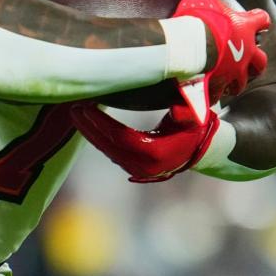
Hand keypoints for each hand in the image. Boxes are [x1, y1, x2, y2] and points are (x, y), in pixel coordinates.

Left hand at [68, 100, 219, 182]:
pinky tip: (89, 124)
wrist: (201, 149)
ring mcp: (138, 170)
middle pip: (108, 146)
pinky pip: (111, 152)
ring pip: (107, 150)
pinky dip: (98, 138)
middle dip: (89, 127)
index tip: (86, 106)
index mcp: (156, 153)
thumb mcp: (195, 115)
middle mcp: (144, 166)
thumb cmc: (196, 126)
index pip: (120, 136)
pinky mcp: (133, 168)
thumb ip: (187, 110)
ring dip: (90, 133)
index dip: (101, 122)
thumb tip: (178, 107)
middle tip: (74, 108)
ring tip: (77, 114)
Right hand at [170, 0, 269, 99]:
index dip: (259, 19)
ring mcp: (235, 74)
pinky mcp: (219, 89)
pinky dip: (211, 96)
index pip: (261, 20)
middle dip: (255, 60)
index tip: (258, 19)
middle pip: (260, 60)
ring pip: (242, 82)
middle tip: (245, 58)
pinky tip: (201, 96)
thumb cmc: (199, 20)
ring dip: (236, 80)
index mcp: (245, 29)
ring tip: (225, 80)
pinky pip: (217, 96)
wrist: (193, 50)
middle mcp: (246, 54)